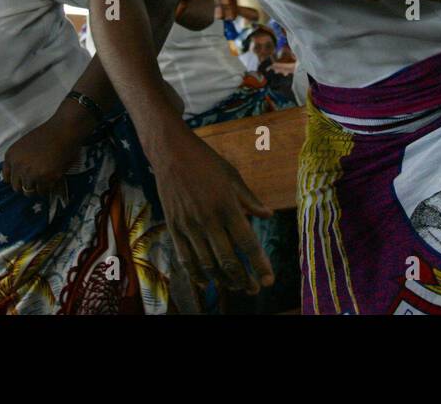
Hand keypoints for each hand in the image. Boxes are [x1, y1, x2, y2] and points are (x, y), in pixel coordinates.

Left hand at [1, 106, 92, 196]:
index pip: (7, 178)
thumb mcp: (24, 145)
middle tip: (36, 182)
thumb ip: (19, 160)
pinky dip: (48, 189)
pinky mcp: (45, 178)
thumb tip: (20, 177)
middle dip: (26, 186)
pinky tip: (52, 180)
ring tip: (45, 182)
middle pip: (17, 188)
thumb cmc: (47, 134)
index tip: (24, 180)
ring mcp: (31, 173)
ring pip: (29, 192)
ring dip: (37, 189)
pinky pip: (43, 191)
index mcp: (11, 156)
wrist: (64, 129)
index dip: (17, 180)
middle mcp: (18, 166)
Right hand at [152, 128, 273, 293]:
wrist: (171, 152)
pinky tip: (206, 281)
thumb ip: (251, 199)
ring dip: (223, 280)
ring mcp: (189, 225)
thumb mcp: (233, 176)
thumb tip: (269, 215)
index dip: (259, 264)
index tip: (269, 279)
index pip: (247, 243)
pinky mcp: (174, 227)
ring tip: (236, 286)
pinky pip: (185, 258)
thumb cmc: (206, 162)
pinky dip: (197, 273)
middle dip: (243, 279)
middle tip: (254, 288)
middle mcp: (208, 219)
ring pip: (207, 264)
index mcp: (227, 205)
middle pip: (228, 260)